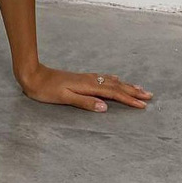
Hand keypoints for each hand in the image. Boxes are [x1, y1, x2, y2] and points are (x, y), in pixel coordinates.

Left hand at [18, 62, 153, 111]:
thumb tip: (105, 107)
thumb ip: (84, 102)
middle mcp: (88, 80)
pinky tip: (115, 80)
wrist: (32, 75)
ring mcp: (85, 78)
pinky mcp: (81, 78)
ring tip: (138, 88)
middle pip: (115, 86)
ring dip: (126, 86)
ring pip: (110, 82)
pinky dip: (113, 81)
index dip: (128, 99)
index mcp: (87, 86)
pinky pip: (103, 79)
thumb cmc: (46, 90)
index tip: (143, 105)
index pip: (112, 94)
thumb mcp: (64, 98)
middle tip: (149, 95)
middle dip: (132, 91)